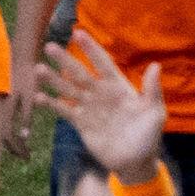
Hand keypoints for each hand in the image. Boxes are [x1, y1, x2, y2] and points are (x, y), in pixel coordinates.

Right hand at [31, 30, 166, 188]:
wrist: (135, 163)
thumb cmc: (148, 136)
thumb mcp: (155, 113)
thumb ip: (152, 90)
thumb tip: (156, 65)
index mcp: (117, 87)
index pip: (102, 63)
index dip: (91, 49)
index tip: (78, 33)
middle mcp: (99, 93)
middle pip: (79, 72)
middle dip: (65, 60)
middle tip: (49, 46)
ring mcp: (88, 107)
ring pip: (67, 88)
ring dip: (53, 79)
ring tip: (38, 68)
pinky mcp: (80, 123)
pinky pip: (63, 110)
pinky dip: (51, 103)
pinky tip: (38, 96)